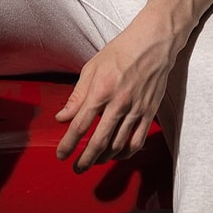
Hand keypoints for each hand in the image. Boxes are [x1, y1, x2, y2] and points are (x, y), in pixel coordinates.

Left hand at [55, 12, 174, 171]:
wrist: (151, 45)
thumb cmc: (119, 52)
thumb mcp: (91, 68)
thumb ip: (77, 95)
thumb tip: (63, 117)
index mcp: (101, 90)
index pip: (80, 125)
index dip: (68, 143)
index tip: (61, 154)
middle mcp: (118, 103)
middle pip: (99, 141)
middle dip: (85, 159)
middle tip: (76, 167)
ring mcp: (136, 110)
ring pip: (118, 145)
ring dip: (103, 158)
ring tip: (93, 162)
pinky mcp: (149, 113)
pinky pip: (137, 141)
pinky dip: (125, 153)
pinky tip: (116, 155)